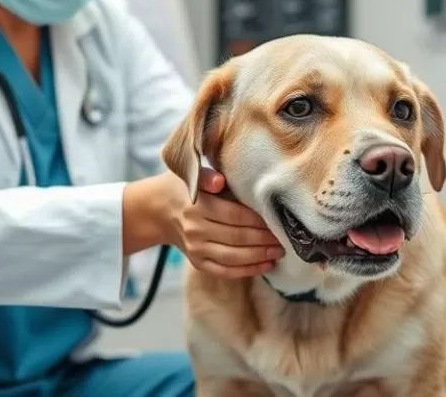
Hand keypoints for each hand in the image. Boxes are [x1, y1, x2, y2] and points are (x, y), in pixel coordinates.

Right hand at [163, 168, 284, 278]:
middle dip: (264, 240)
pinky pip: (225, 271)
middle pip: (237, 238)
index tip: (278, 220)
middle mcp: (195, 230)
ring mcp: (195, 249)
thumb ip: (207, 176)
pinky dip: (247, 271)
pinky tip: (265, 265)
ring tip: (279, 252)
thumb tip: (220, 181)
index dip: (259, 220)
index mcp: (197, 206)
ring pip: (233, 258)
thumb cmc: (184, 187)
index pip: (235, 215)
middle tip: (286, 238)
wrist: (159, 210)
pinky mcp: (197, 262)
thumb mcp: (192, 174)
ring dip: (260, 257)